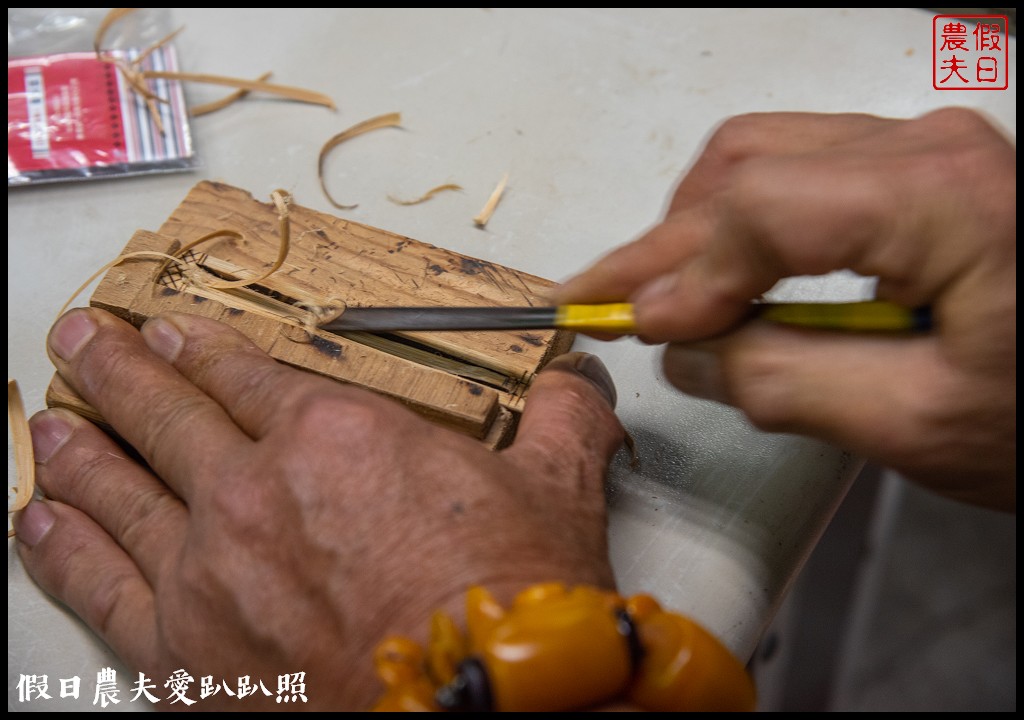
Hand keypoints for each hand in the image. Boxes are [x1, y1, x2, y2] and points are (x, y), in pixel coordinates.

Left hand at [14, 308, 623, 709]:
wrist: (475, 717)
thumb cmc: (510, 603)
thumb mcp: (557, 489)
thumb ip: (562, 416)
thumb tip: (578, 378)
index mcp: (335, 437)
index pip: (250, 379)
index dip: (210, 351)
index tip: (182, 335)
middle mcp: (253, 493)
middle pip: (167, 414)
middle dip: (124, 369)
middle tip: (87, 338)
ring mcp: (207, 571)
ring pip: (118, 488)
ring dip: (83, 444)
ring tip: (55, 417)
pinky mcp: (182, 653)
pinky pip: (100, 583)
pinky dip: (62, 544)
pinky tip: (39, 520)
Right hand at [556, 108, 1014, 510]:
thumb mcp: (913, 422)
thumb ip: (781, 382)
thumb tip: (686, 350)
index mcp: (940, 197)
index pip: (761, 208)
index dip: (683, 272)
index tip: (640, 329)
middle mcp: (928, 146)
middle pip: (746, 168)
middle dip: (662, 244)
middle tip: (600, 298)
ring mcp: (924, 149)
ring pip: (761, 156)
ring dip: (695, 228)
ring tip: (657, 296)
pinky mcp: (918, 171)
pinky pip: (798, 170)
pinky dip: (741, 223)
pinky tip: (722, 277)